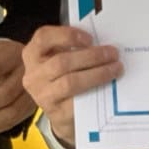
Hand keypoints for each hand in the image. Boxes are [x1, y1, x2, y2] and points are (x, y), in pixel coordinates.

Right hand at [21, 25, 121, 148]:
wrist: (60, 112)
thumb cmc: (62, 76)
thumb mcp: (60, 58)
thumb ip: (73, 48)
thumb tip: (101, 42)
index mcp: (32, 54)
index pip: (43, 37)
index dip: (67, 35)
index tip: (90, 38)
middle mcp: (33, 75)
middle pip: (61, 62)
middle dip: (91, 56)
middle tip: (113, 54)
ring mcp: (42, 95)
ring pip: (70, 82)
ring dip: (97, 74)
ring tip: (116, 68)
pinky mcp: (56, 113)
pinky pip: (77, 102)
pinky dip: (95, 91)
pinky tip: (109, 86)